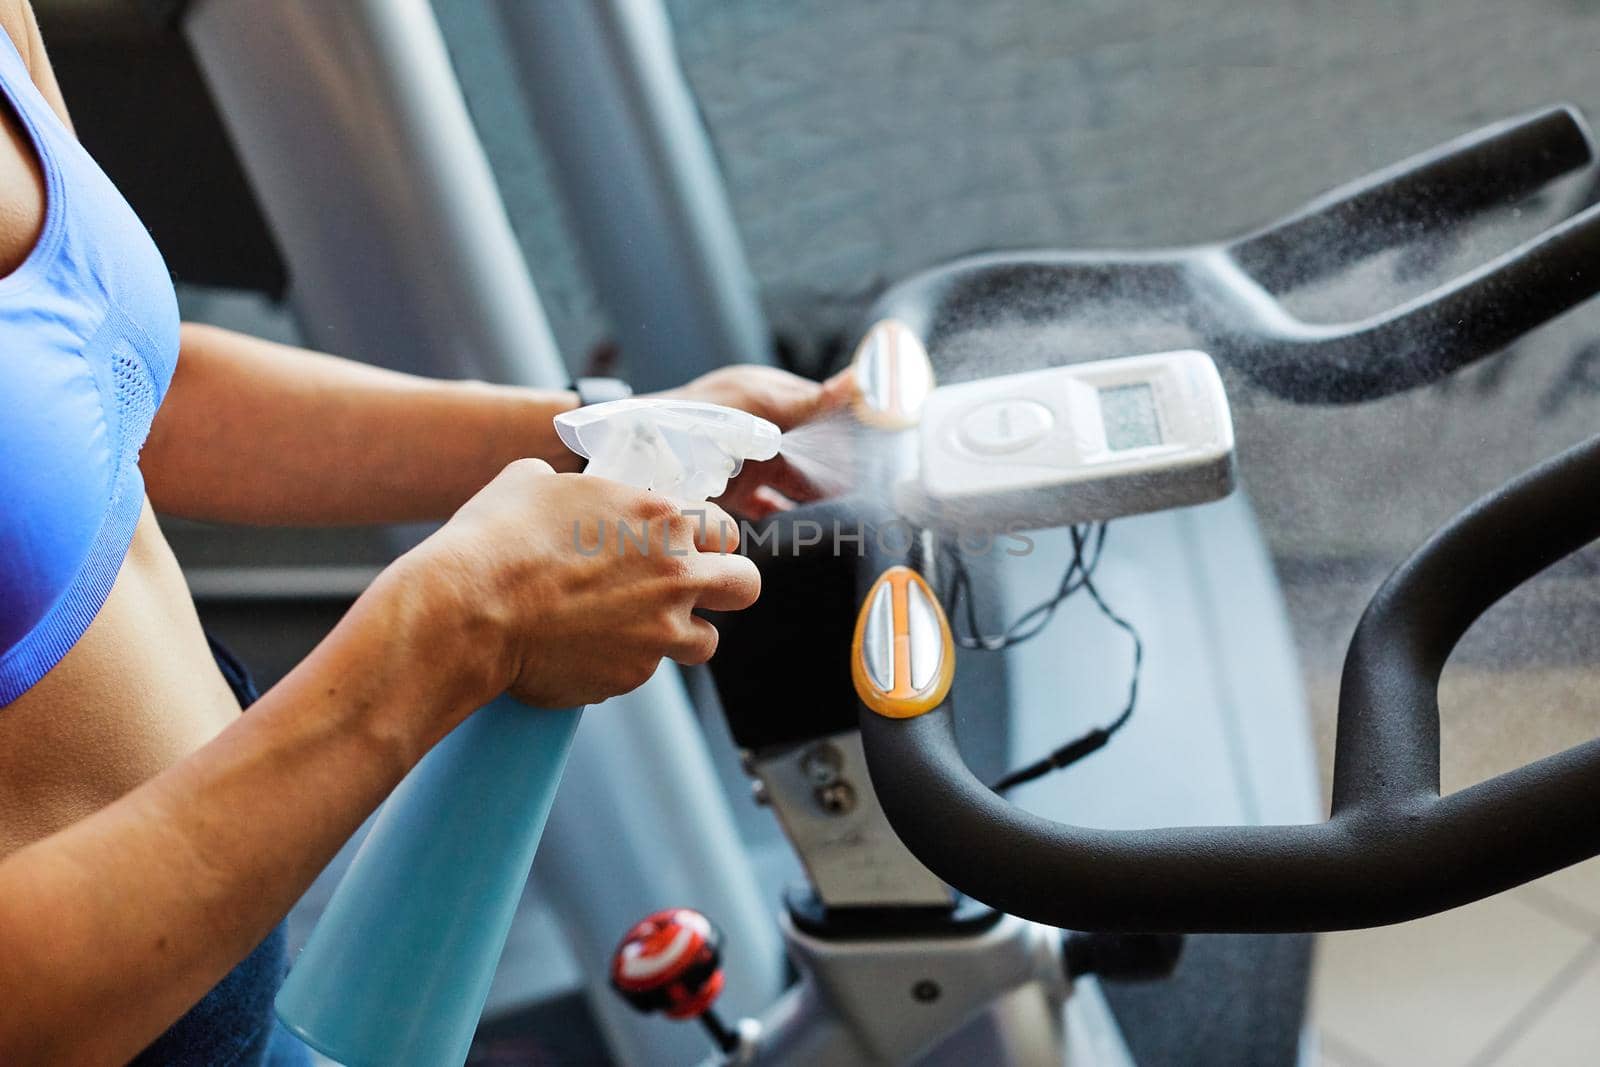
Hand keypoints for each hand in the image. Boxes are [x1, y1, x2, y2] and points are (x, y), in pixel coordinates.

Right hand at [394, 459, 758, 711]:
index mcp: (662, 518)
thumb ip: (575, 488)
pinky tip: (588, 648)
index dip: (706, 539)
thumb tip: (562, 490)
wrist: (469, 611)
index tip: (688, 546)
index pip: (724, 529)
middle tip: (692, 589)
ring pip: (705, 641)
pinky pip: (645, 671)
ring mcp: (659, 631)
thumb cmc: (497, 539)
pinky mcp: (632, 676)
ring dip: (682, 633)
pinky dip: (625, 662)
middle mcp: (674, 575)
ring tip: (640, 627)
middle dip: (725, 587)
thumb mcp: (533, 481)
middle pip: (744, 586)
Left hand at [654, 365, 855, 518]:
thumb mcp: (757, 409)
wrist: (633, 454)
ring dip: (816, 495)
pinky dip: (787, 515)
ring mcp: (748, 460)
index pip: (823, 411)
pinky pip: (770, 506)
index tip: (875, 453)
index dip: (847, 431)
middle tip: (864, 493)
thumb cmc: (693, 419)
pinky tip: (805, 529)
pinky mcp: (732, 492)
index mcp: (770, 396)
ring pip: (795, 481)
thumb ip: (809, 402)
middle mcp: (762, 427)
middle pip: (812, 450)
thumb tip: (858, 380)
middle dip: (835, 468)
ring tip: (846, 516)